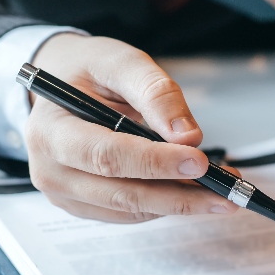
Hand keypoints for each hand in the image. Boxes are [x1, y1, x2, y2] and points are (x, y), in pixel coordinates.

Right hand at [24, 33, 237, 222]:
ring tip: (221, 190)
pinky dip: (165, 203)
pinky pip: (129, 213)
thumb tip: (188, 135)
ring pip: (130, 209)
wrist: (62, 85)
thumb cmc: (88, 70)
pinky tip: (194, 189)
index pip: (105, 156)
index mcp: (50, 129)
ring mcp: (63, 192)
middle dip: (178, 195)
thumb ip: (154, 92)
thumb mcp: (120, 61)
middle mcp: (49, 168)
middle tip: (225, 192)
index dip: (154, 163)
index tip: (198, 161)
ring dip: (179, 202)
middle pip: (120, 193)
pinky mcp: (82, 205)